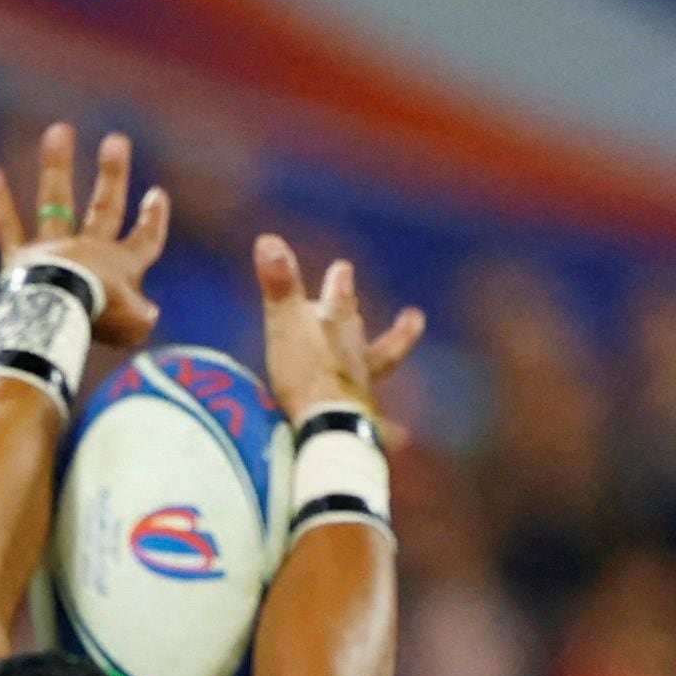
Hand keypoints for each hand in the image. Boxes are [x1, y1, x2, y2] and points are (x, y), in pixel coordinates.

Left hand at [0, 124, 164, 353]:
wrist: (57, 312)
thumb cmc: (98, 320)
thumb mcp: (130, 326)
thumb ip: (140, 319)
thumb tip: (148, 315)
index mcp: (121, 266)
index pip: (144, 241)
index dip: (152, 221)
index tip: (155, 194)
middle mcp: (88, 250)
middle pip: (104, 208)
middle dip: (112, 175)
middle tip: (116, 140)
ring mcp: (53, 250)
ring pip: (57, 202)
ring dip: (57, 167)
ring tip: (58, 130)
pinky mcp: (20, 259)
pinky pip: (7, 228)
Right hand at [251, 233, 426, 426]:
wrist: (329, 426)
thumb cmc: (306, 372)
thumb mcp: (286, 323)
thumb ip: (278, 284)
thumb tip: (268, 239)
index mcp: (337, 328)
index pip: (339, 297)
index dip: (339, 284)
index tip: (344, 268)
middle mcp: (354, 356)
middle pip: (358, 331)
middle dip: (357, 318)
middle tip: (382, 299)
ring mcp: (358, 391)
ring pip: (373, 369)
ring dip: (386, 354)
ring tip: (407, 348)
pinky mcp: (358, 425)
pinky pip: (378, 426)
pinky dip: (391, 430)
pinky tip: (404, 435)